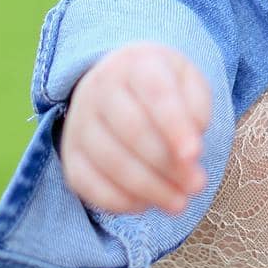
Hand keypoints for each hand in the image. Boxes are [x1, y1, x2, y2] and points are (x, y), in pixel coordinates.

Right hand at [60, 41, 210, 215]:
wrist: (121, 80)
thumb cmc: (165, 85)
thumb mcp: (189, 82)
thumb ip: (197, 108)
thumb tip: (190, 149)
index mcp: (137, 64)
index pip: (156, 93)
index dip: (175, 126)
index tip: (195, 154)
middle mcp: (101, 88)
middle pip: (132, 131)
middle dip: (167, 164)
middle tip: (197, 185)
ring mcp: (80, 120)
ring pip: (110, 160)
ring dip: (148, 188)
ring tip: (179, 203)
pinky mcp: (70, 153)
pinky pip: (86, 182)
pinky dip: (117, 200)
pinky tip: (145, 204)